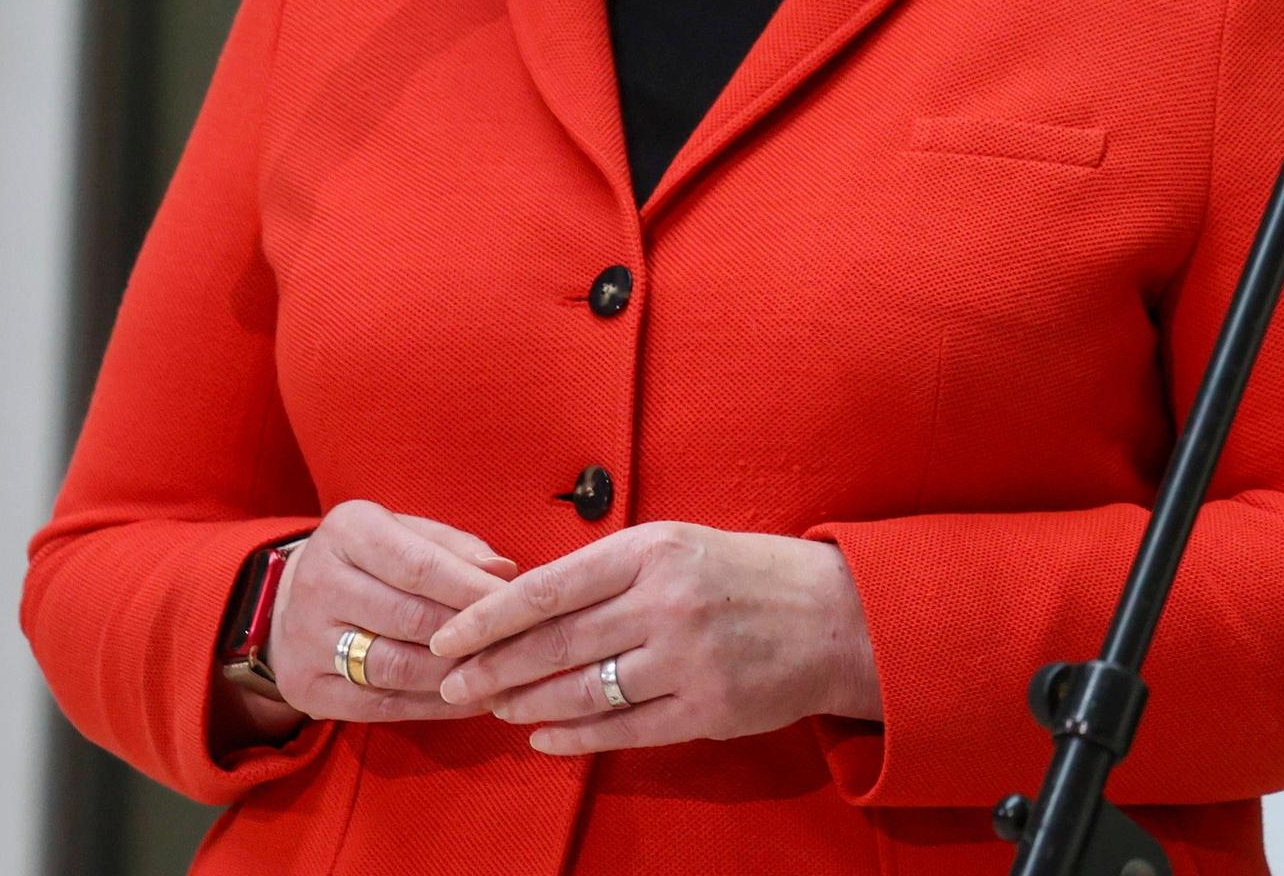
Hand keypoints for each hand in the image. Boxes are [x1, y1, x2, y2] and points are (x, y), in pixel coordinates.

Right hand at [256, 502, 519, 730]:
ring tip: (501, 676)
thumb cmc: (371, 561)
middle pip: (410, 618)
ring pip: (395, 667)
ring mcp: (305, 642)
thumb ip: (454, 548)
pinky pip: (379, 706)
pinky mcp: (307, 689)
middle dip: (471, 635)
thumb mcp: (405, 532)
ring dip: (455, 675)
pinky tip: (470, 701)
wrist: (288, 601)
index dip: (472, 588)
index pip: (419, 565)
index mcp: (346, 533)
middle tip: (519, 646)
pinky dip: (432, 707)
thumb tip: (504, 571)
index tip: (518, 603)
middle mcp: (318, 585)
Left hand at [430, 524, 881, 754]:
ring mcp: (687, 659)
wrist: (839, 616)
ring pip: (581, 690)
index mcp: (655, 550)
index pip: (547, 588)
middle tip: (454, 686)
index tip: (445, 638)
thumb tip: (528, 605)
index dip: (486, 618)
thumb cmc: (750, 574)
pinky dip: (573, 737)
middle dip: (492, 669)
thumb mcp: (681, 545)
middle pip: (553, 645)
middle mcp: (667, 601)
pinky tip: (545, 738)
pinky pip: (620, 730)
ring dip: (528, 705)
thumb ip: (612, 571)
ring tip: (498, 709)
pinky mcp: (705, 708)